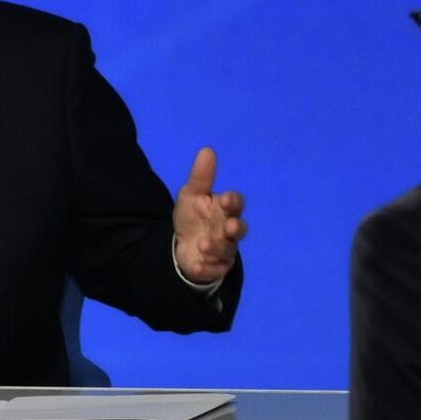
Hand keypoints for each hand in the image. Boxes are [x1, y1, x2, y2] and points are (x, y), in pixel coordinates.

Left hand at [171, 147, 245, 283]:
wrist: (181, 245)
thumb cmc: (192, 217)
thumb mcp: (191, 195)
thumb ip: (201, 177)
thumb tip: (207, 150)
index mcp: (226, 210)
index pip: (236, 204)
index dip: (233, 202)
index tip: (224, 200)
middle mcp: (229, 229)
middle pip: (239, 229)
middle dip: (235, 228)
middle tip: (228, 227)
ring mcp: (225, 249)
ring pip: (228, 250)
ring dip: (217, 248)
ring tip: (203, 245)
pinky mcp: (216, 267)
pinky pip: (216, 269)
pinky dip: (207, 268)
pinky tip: (197, 265)